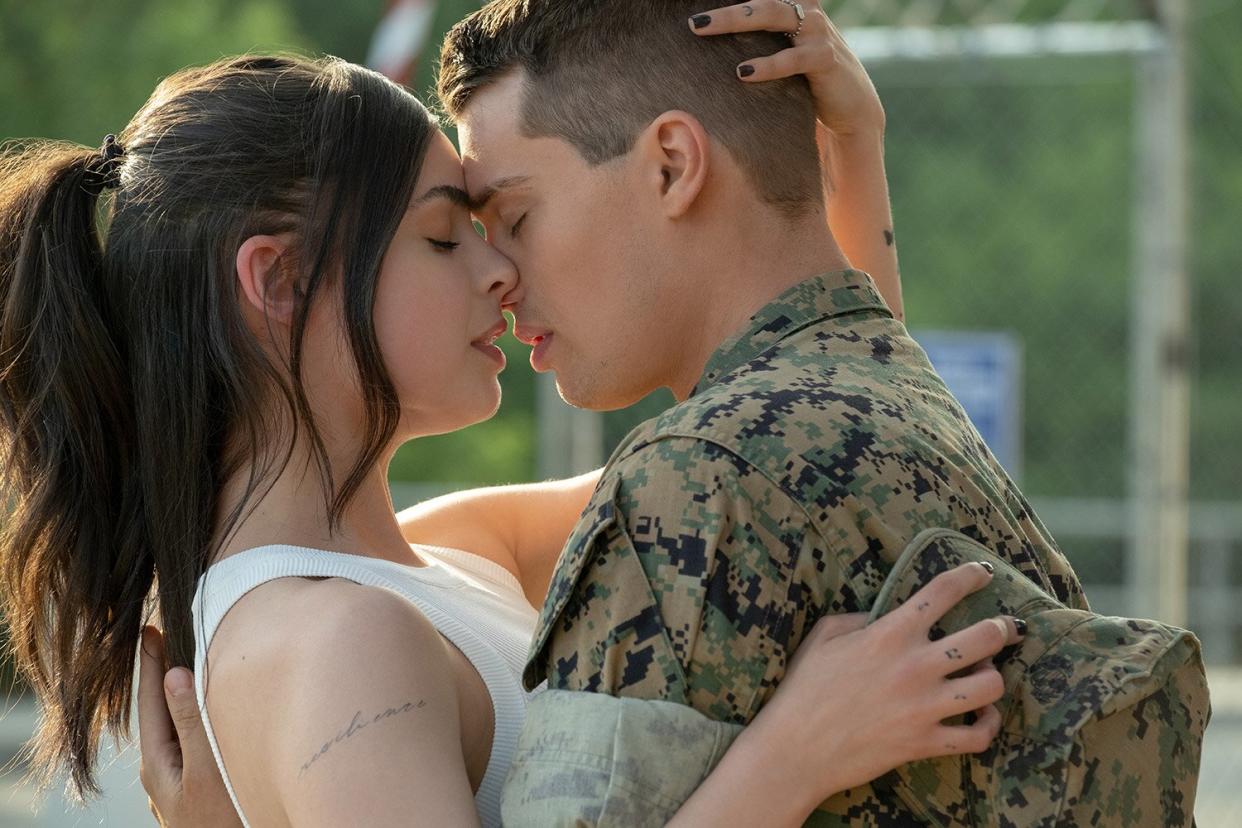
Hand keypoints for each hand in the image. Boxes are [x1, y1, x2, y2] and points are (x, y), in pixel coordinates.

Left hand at [138, 626, 242, 827]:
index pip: (151, 701)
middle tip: (164, 636)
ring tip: (182, 665)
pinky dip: (191, 717)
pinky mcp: (194, 788)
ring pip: (174, 728)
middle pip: (159, 712)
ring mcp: (176, 782)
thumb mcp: (207, 769)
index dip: (151, 664)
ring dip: (178, 696)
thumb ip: (191, 723)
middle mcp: (162, 772)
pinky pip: (188, 741)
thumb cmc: (224, 819)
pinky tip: (202, 714)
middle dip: (161, 674)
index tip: (149, 629)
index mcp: (158, 763)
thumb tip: (175, 675)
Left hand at [690, 0, 884, 137]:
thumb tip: (711, 37)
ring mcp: (817, 32)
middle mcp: (806, 11)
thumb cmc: (807, 78)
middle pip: (759, 1)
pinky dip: (767, 65)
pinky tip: (743, 72)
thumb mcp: (783, 51)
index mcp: (795, 4)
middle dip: (724, 9)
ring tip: (702, 29)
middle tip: (692, 20)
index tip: (699, 3)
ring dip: (734, 20)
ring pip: (772, 16)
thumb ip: (758, 37)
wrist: (851, 106)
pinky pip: (792, 58)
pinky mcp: (825, 59)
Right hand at [738, 563, 1021, 812]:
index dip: (970, 575)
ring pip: (990, 686)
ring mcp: (925, 707)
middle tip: (1005, 629)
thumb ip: (859, 618)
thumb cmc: (803, 688)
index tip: (982, 572)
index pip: (943, 592)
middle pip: (985, 637)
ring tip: (986, 673)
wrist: (795, 748)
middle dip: (1003, 628)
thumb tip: (883, 615)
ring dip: (995, 676)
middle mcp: (915, 666)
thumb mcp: (823, 636)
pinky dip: (987, 725)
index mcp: (890, 633)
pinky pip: (978, 736)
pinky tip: (981, 715)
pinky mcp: (926, 743)